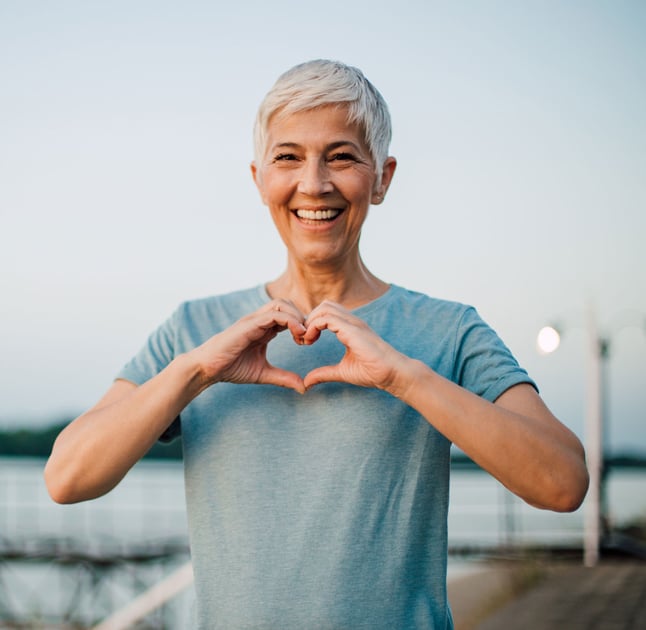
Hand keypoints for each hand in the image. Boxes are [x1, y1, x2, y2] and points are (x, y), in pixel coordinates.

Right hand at [191, 299, 306, 392]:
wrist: (208, 368)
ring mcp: (254, 320)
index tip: (309, 342)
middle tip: (309, 337)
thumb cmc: (231, 368)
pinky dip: (290, 320)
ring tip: (303, 335)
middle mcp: (260, 320)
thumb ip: (283, 378)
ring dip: (297, 316)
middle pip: (288, 304)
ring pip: (282, 303)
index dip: (303, 325)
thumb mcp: (264, 373)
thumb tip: (304, 387)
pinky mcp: (249, 323)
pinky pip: (274, 314)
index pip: (289, 315)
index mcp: (265, 328)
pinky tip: (297, 335)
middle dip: (303, 317)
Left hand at [301, 301, 409, 392]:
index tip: (305, 341)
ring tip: (306, 339)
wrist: (391, 373)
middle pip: (324, 306)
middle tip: (303, 339)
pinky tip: (311, 340)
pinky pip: (327, 318)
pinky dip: (313, 326)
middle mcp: (351, 322)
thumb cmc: (372, 372)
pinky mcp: (352, 329)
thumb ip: (324, 374)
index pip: (326, 314)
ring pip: (324, 307)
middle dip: (309, 319)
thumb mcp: (342, 372)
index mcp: (349, 328)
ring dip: (310, 321)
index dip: (312, 324)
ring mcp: (353, 323)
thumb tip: (307, 382)